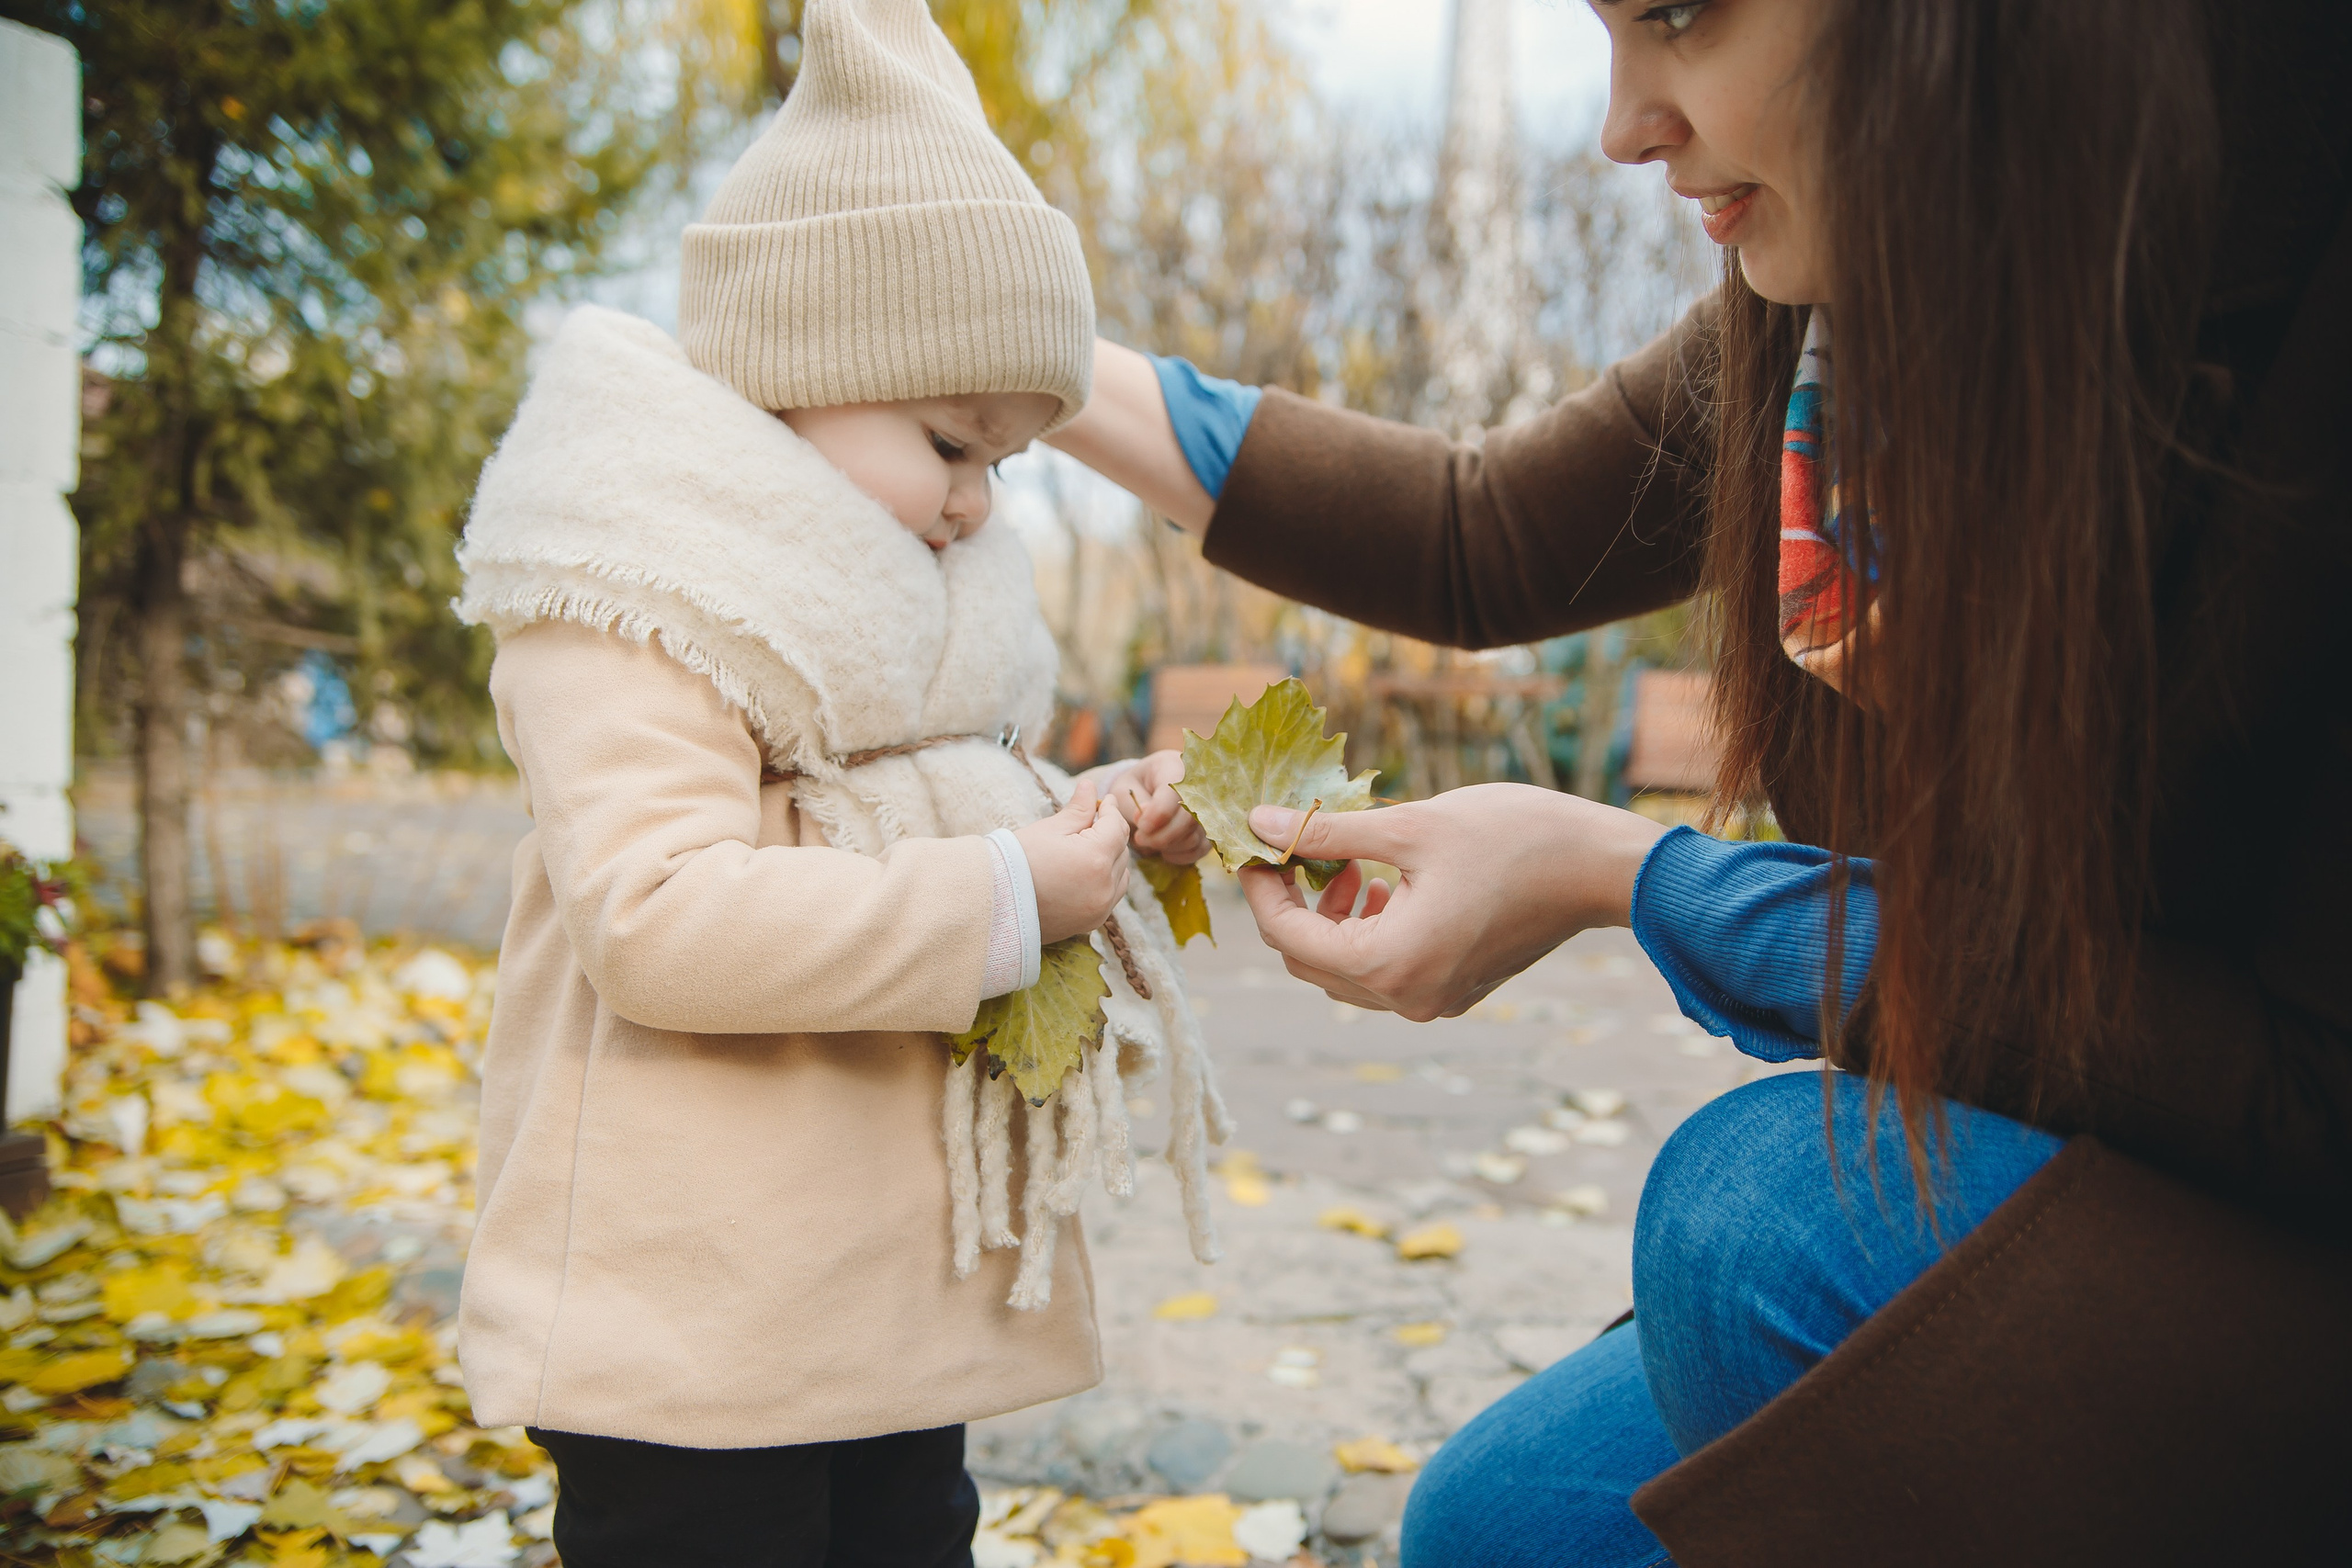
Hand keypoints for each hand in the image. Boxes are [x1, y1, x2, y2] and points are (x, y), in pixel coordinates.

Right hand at [1015, 779, 1133, 943]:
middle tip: (1094, 820)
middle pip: (1121, 850)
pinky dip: (1107, 882)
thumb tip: (1091, 787)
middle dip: (1111, 833)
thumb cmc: (1016, 861)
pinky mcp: (1091, 923)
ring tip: (1091, 847)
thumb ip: (1078, 809)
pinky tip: (1088, 872)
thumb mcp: (1049, 829)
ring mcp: (1099, 908)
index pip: (1116, 827)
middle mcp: (1104, 887)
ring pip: (1121, 875)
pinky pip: (1111, 897)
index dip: (1111, 810)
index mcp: (1095, 859)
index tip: (1105, 800)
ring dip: (1112, 859)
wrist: (992, 903)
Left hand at [1106, 751, 1209, 864]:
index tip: (1141, 826)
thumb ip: (1135, 805)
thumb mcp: (1124, 791)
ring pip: (1194, 836)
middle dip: (1161, 836)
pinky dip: (1180, 855)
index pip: (1176, 793)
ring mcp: (1206, 809)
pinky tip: (1163, 850)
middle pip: (1188, 818)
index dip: (1159, 814)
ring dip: (1168, 846)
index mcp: (1173, 767)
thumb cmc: (1133, 788)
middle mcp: (1198, 786)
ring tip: (1148, 841)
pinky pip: (1201, 849)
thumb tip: (1148, 822)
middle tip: (1139, 838)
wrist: (1146, 789)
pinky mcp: (1208, 830)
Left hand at [1236, 784, 1666, 1021]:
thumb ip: (1328, 833)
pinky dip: (1368, 931)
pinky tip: (1383, 883)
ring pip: (1344, 970)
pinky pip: (1384, 972)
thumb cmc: (1513, 837)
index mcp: (1389, 963)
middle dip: (1293, 903)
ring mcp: (1432, 1003)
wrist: (1600, 868)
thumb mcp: (1410, 826)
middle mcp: (1405, 999)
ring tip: (1349, 863)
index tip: (1253, 841)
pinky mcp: (1454, 992)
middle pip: (1308, 961)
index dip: (1261, 886)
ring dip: (1331, 918)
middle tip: (1296, 846)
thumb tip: (1259, 824)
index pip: (1287, 935)